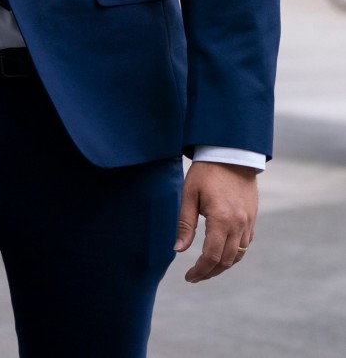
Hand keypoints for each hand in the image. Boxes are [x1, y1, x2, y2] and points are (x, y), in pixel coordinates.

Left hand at [174, 161, 257, 282]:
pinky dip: (234, 254)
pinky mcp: (253, 218)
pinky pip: (245, 244)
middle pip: (225, 261)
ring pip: (238, 255)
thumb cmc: (206, 172)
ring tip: (207, 268)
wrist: (231, 154)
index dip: (199, 271)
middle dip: (209, 272)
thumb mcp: (189, 194)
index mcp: (221, 220)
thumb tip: (178, 250)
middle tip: (195, 276)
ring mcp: (248, 222)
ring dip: (222, 266)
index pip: (211, 257)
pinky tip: (221, 253)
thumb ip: (185, 223)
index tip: (188, 276)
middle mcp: (238, 225)